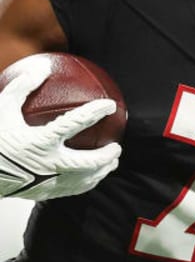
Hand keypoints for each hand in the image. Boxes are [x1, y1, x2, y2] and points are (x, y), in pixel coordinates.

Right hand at [0, 57, 120, 200]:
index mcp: (38, 141)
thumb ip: (22, 88)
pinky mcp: (45, 193)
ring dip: (102, 171)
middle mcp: (47, 163)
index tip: (110, 105)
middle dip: (107, 155)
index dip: (94, 113)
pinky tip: (92, 176)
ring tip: (111, 163)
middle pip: (88, 161)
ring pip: (85, 180)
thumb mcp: (2, 108)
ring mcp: (47, 182)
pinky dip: (87, 183)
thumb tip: (42, 68)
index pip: (74, 123)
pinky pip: (73, 190)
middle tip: (117, 146)